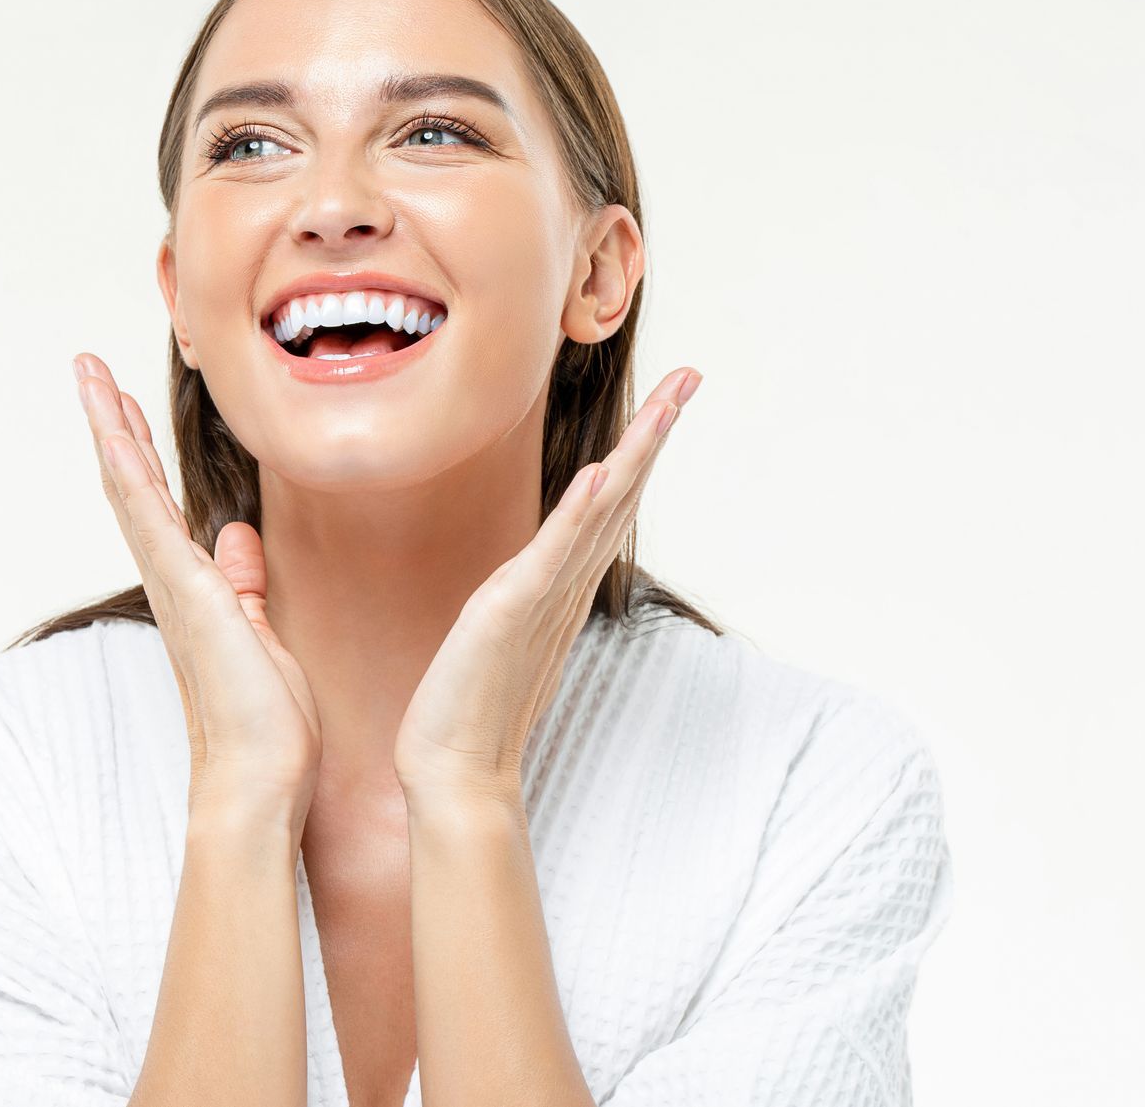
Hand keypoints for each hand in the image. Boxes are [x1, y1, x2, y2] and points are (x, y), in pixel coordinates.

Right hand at [72, 353, 322, 812]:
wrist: (260, 778)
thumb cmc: (266, 722)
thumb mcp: (262, 633)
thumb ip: (244, 584)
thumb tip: (237, 541)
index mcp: (191, 587)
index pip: (157, 504)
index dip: (140, 451)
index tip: (124, 404)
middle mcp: (170, 580)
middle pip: (130, 486)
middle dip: (110, 423)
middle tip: (87, 368)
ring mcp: (172, 584)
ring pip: (129, 489)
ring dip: (109, 427)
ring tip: (88, 373)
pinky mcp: (186, 591)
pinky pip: (148, 519)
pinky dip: (128, 471)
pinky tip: (114, 431)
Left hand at [392, 367, 702, 803]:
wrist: (455, 768)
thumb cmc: (470, 704)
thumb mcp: (501, 630)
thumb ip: (526, 596)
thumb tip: (533, 574)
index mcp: (563, 584)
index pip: (612, 503)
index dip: (642, 449)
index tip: (669, 398)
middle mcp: (566, 585)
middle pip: (624, 495)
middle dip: (656, 433)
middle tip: (690, 377)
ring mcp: (545, 596)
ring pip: (602, 513)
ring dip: (635, 455)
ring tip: (666, 404)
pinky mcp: (514, 611)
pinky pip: (554, 554)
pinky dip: (581, 514)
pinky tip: (604, 474)